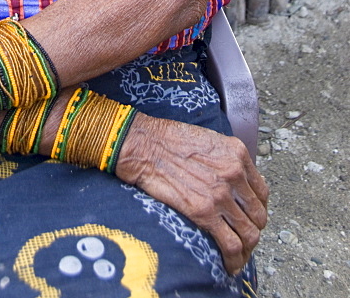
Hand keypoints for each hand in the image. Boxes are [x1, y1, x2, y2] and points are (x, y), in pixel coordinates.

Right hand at [116, 113, 267, 275]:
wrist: (144, 146)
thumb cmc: (168, 140)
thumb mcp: (207, 140)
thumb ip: (226, 159)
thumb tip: (233, 182)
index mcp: (237, 153)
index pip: (261, 191)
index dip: (257, 209)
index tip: (249, 217)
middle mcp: (234, 173)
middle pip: (259, 214)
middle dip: (253, 230)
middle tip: (242, 238)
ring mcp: (221, 194)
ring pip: (250, 233)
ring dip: (247, 249)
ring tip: (238, 256)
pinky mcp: (204, 212)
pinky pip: (231, 245)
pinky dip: (234, 260)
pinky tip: (229, 265)